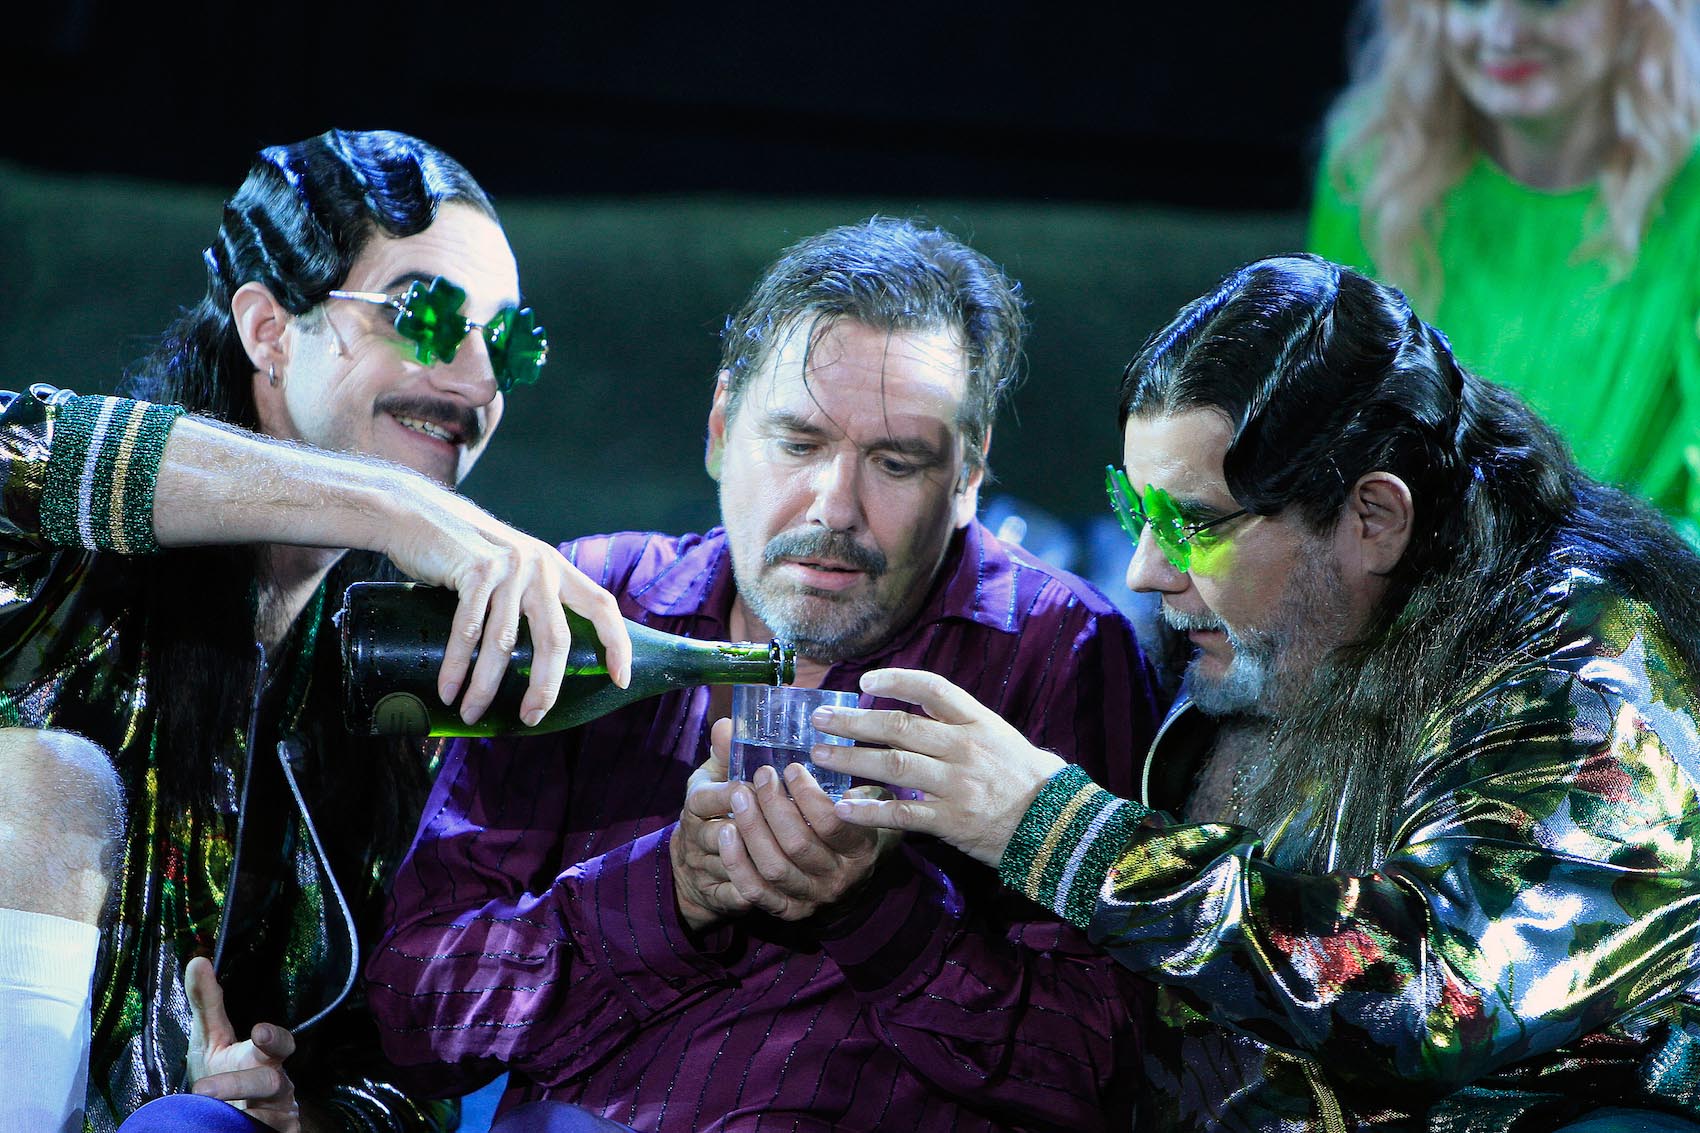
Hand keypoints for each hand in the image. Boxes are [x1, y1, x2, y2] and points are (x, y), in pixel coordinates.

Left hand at [184, 957, 300, 1132]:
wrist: (231, 1117)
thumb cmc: (224, 1072)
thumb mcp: (211, 1039)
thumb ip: (207, 1003)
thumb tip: (197, 960)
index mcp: (264, 1057)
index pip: (279, 1043)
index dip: (274, 1038)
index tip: (259, 1032)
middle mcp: (277, 1085)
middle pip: (269, 1081)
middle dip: (239, 1085)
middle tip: (201, 1090)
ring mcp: (278, 1116)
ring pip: (267, 1116)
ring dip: (237, 1114)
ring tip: (206, 1114)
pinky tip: (229, 1130)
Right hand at [376, 479, 631, 726]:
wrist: (416, 514)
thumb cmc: (464, 551)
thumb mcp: (513, 565)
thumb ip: (531, 595)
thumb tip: (541, 652)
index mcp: (556, 567)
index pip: (602, 605)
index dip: (617, 643)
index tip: (620, 678)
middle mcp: (539, 565)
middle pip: (556, 638)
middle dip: (545, 686)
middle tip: (531, 716)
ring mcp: (508, 567)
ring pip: (504, 642)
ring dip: (486, 686)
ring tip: (473, 713)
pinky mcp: (474, 570)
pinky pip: (468, 631)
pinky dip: (457, 665)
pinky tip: (449, 689)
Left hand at [671, 719, 894, 932]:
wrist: (844, 876)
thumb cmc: (844, 820)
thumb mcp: (847, 789)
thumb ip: (820, 759)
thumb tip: (760, 725)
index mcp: (862, 847)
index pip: (833, 821)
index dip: (806, 793)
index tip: (790, 768)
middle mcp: (840, 878)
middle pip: (798, 843)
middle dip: (772, 805)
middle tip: (760, 777)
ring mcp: (813, 898)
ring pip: (775, 867)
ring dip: (752, 828)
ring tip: (738, 795)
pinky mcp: (786, 911)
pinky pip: (756, 892)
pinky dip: (737, 863)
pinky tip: (726, 833)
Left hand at [809, 668, 1066, 867]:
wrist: (1058, 826)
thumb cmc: (1027, 779)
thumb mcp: (1001, 737)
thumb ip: (962, 724)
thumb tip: (920, 709)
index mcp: (978, 721)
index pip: (932, 688)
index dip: (896, 680)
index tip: (864, 681)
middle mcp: (965, 747)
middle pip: (899, 726)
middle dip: (853, 722)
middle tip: (819, 719)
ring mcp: (957, 784)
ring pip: (893, 765)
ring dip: (850, 760)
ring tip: (819, 756)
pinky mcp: (952, 821)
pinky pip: (901, 813)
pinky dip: (869, 810)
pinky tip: (843, 807)